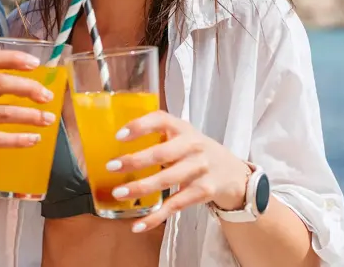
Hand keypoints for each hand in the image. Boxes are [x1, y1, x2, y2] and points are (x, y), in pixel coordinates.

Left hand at [106, 110, 250, 232]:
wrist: (232, 172)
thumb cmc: (195, 151)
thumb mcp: (181, 135)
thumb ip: (157, 134)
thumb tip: (113, 141)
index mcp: (182, 128)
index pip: (161, 120)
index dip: (139, 126)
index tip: (119, 136)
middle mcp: (193, 146)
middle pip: (162, 154)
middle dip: (135, 161)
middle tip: (111, 166)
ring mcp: (199, 169)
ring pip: (166, 180)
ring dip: (141, 188)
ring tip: (118, 193)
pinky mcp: (202, 192)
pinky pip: (174, 205)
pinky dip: (155, 217)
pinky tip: (137, 224)